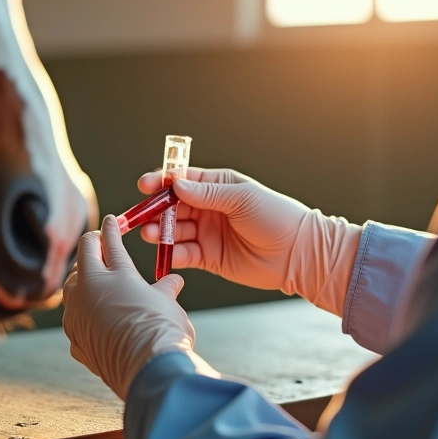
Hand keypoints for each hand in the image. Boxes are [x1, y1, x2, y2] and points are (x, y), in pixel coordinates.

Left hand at [62, 215, 208, 399]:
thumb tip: (174, 280)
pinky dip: (83, 314)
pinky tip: (92, 318)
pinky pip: (75, 320)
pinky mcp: (75, 339)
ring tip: (93, 280)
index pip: (109, 241)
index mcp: (115, 272)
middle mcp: (89, 290)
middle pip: (83, 258)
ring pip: (71, 289)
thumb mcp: (169, 304)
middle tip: (99, 244)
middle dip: (91, 248)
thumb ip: (166, 289)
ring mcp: (77, 315)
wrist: (149, 373)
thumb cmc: (163, 331)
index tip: (111, 220)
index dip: (111, 229)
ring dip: (81, 280)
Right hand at [137, 168, 361, 315]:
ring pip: (173, 230)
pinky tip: (165, 253)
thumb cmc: (276, 218)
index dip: (162, 182)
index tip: (145, 185)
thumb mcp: (242, 198)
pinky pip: (183, 254)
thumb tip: (176, 186)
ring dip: (159, 232)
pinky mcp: (208, 257)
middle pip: (172, 207)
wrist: (297, 254)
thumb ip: (207, 194)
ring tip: (150, 234)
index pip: (182, 181)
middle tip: (140, 217)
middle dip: (154, 210)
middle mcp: (208, 209)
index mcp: (218, 187)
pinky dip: (171, 254)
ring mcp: (206, 233)